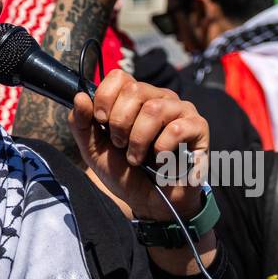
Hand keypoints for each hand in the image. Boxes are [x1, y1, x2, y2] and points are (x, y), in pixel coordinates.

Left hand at [69, 68, 207, 222]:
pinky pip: (177, 128)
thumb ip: (81, 123)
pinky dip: (161, 149)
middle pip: (135, 89)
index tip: (101, 122)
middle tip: (120, 144)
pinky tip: (159, 161)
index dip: (105, 98)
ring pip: (154, 109)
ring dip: (138, 139)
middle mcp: (159, 97)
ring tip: (136, 157)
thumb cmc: (124, 171)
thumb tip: (79, 96)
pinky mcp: (198, 128)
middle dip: (119, 122)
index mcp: (135, 97)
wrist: (147, 202)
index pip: (119, 76)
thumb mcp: (93, 148)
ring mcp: (180, 110)